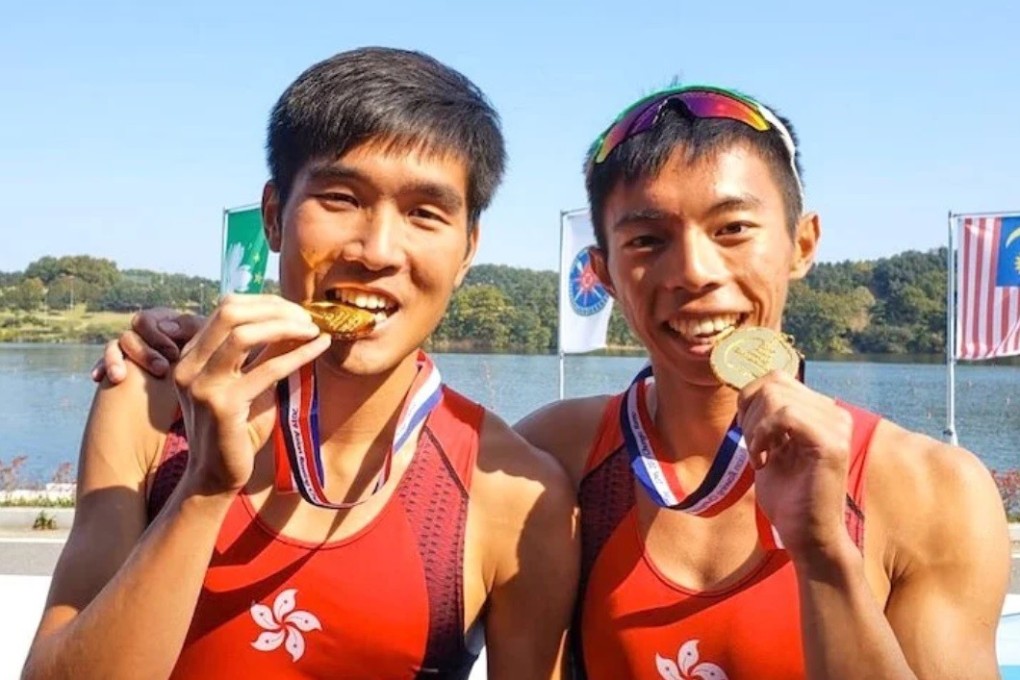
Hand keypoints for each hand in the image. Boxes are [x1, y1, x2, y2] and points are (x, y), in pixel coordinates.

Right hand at [91, 308, 206, 382]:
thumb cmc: (209, 354)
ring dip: (115, 360)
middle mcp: (142, 332)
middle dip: (143, 352)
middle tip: (161, 369)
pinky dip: (101, 367)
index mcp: (160, 320)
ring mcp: (130, 348)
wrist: (202, 382)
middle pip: (129, 335)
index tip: (174, 354)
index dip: (157, 337)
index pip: (146, 321)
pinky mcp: (123, 366)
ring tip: (120, 377)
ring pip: (113, 347)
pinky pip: (105, 363)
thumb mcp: (205, 340)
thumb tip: (166, 328)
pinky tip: (98, 377)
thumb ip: (191, 328)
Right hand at [172, 294, 329, 495]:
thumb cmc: (237, 428)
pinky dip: (298, 354)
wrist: (218, 474)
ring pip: (244, 334)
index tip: (296, 310)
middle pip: (231, 312)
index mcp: (191, 354)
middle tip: (307, 318)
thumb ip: (263, 352)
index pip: (227, 307)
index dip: (266, 302)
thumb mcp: (248, 381)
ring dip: (285, 326)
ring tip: (313, 330)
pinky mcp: (222, 405)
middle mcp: (188, 365)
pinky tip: (319, 347)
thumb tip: (295, 320)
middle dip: (275, 308)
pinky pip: (267, 369)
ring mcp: (201, 384)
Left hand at [736, 371, 854, 562]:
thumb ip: (767, 419)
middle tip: (753, 447)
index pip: (777, 378)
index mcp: (822, 412)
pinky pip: (785, 415)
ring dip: (755, 427)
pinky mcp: (831, 443)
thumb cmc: (788, 497)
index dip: (750, 399)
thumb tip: (747, 392)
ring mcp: (836, 426)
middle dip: (749, 413)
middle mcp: (834, 413)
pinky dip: (763, 435)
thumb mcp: (771, 448)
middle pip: (774, 382)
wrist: (807, 536)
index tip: (747, 434)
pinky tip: (762, 461)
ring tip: (759, 457)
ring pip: (776, 396)